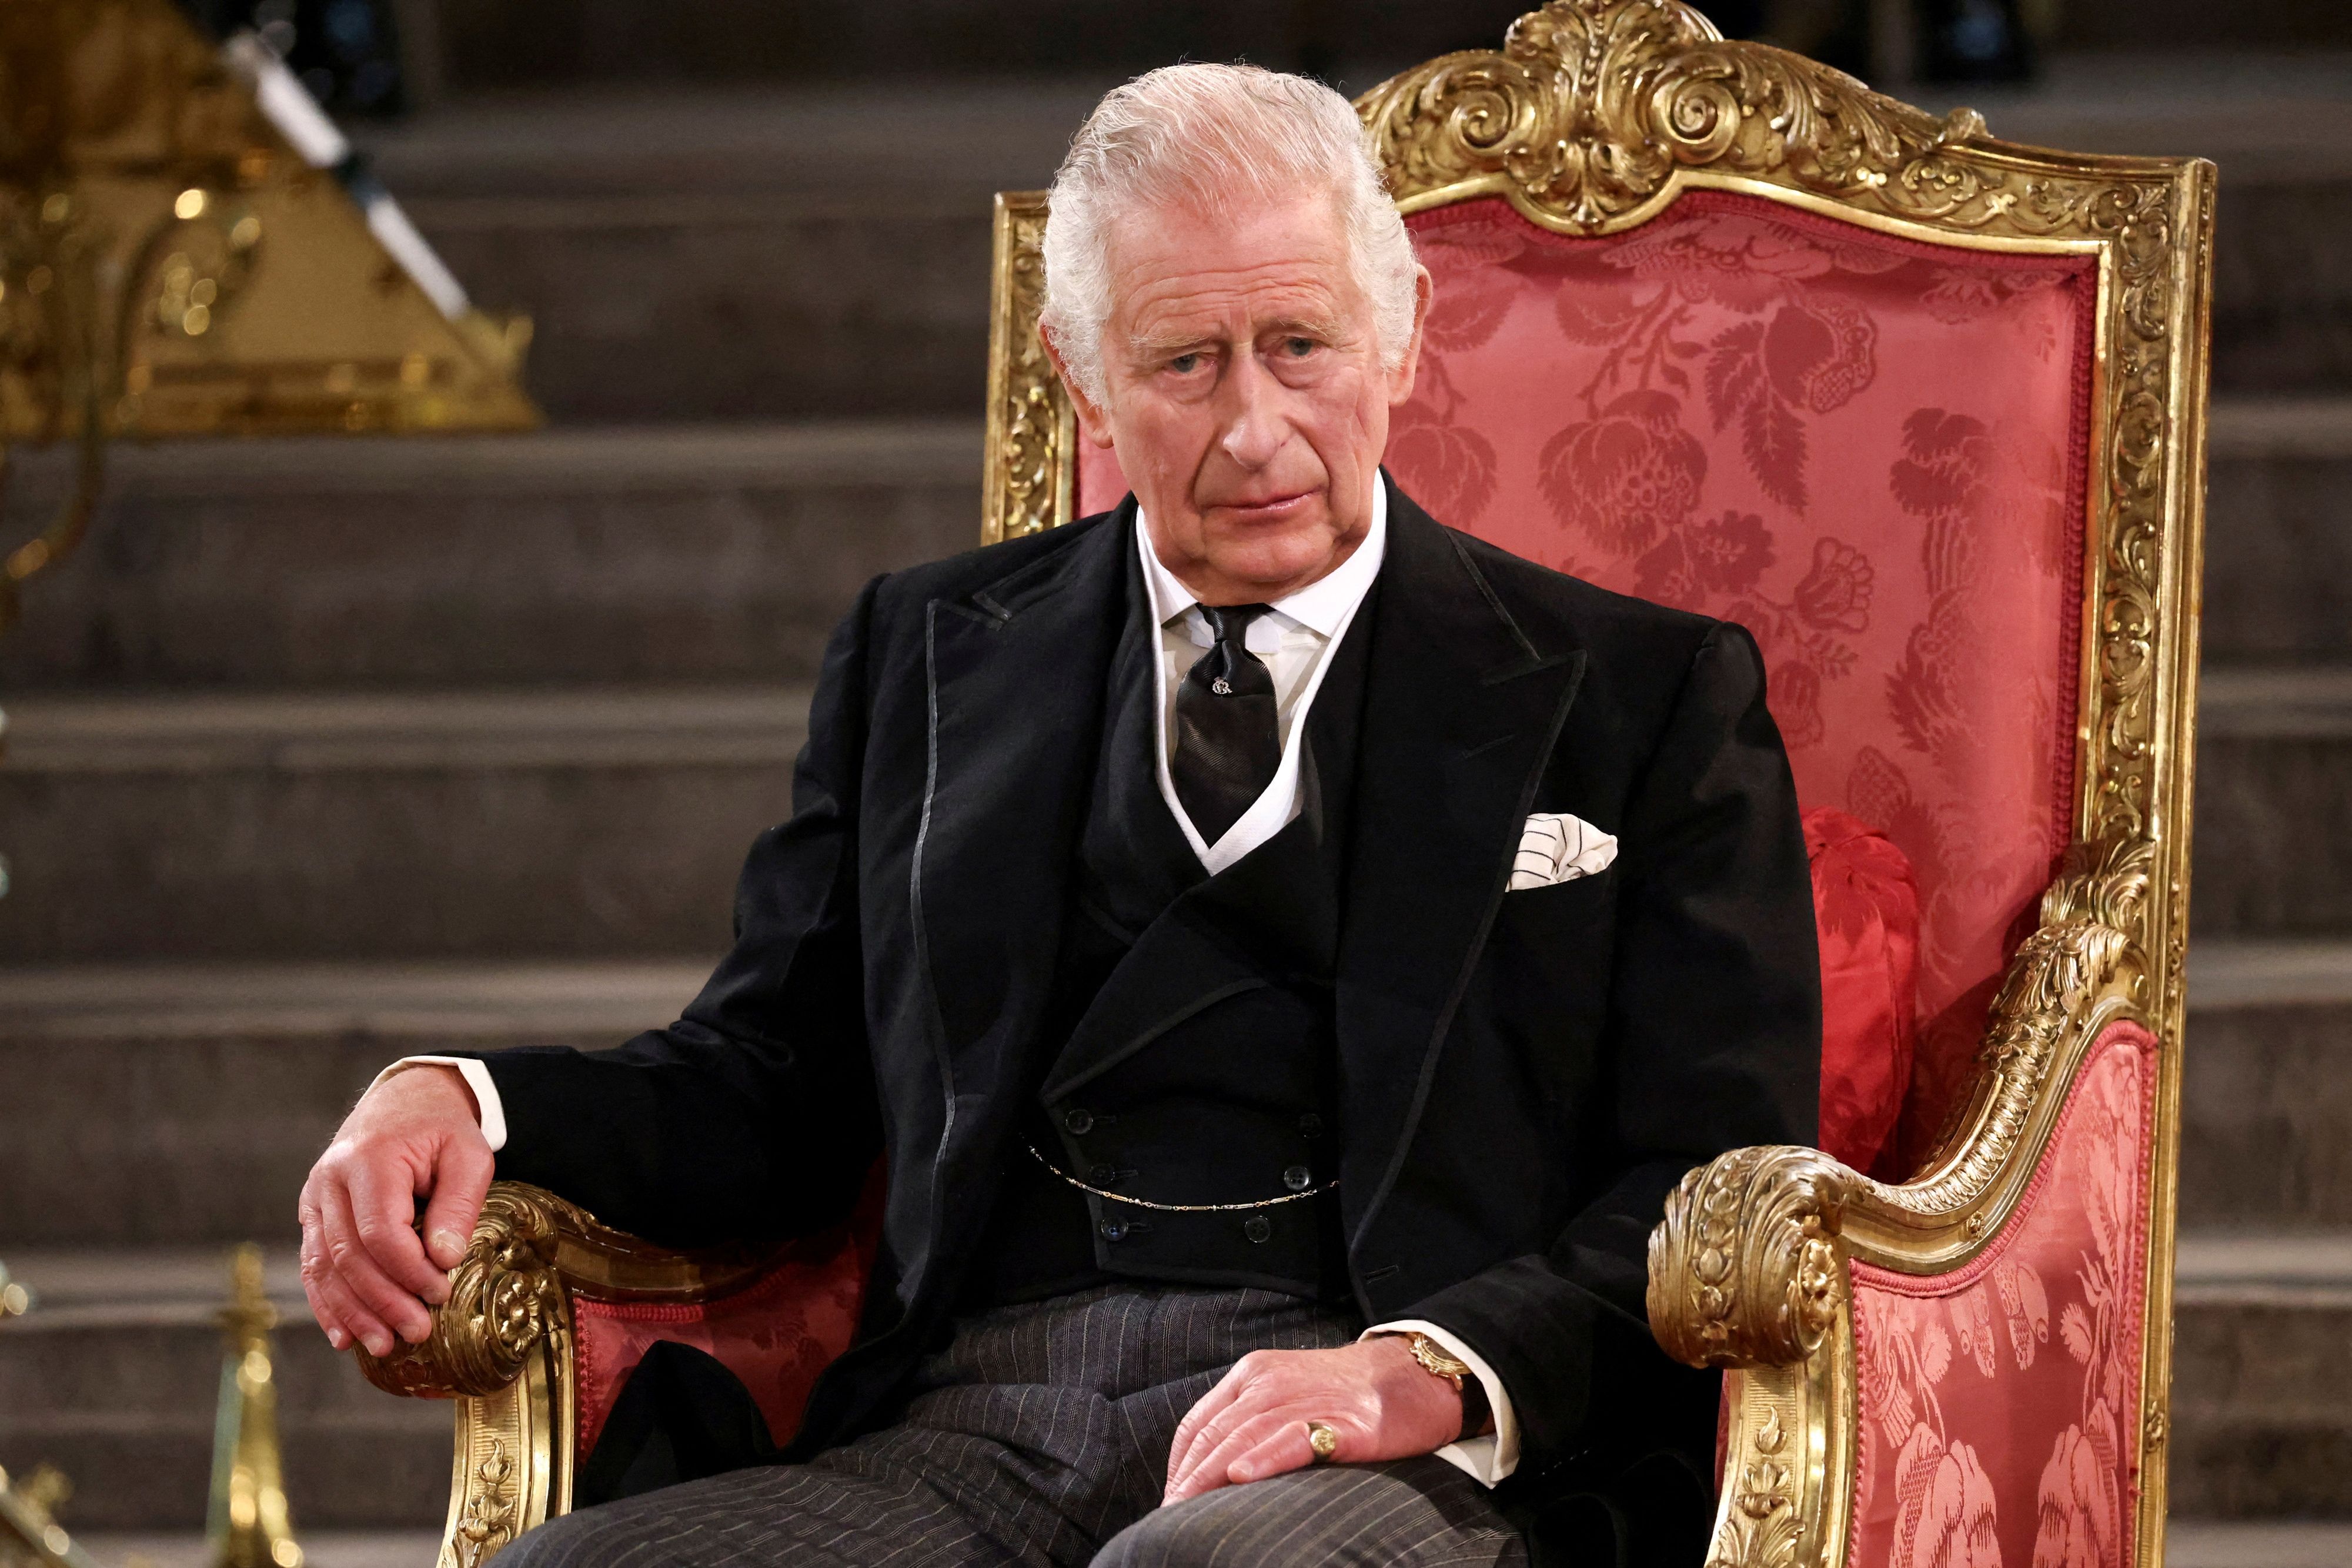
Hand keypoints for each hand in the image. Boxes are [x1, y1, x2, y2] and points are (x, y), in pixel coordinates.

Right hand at [297, 1065, 493, 1357]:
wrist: (405, 1100)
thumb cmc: (442, 1129)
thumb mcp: (468, 1154)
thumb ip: (458, 1204)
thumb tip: (443, 1259)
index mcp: (370, 1159)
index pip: (380, 1232)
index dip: (408, 1271)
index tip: (440, 1292)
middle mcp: (331, 1179)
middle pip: (349, 1255)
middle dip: (382, 1301)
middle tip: (416, 1332)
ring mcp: (316, 1197)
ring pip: (324, 1266)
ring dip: (352, 1312)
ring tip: (384, 1345)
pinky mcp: (313, 1213)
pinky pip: (313, 1264)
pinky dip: (328, 1303)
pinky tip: (344, 1336)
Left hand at [1163, 1337, 1460, 1503]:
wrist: (1414, 1374)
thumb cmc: (1348, 1393)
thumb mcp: (1287, 1392)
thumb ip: (1251, 1419)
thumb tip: (1215, 1470)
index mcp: (1253, 1375)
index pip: (1198, 1422)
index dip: (1179, 1464)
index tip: (1170, 1497)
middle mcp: (1269, 1383)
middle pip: (1213, 1434)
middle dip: (1186, 1479)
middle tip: (1169, 1516)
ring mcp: (1304, 1400)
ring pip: (1241, 1438)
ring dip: (1208, 1478)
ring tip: (1187, 1511)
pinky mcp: (1340, 1423)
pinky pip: (1291, 1439)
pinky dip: (1262, 1458)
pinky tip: (1241, 1476)